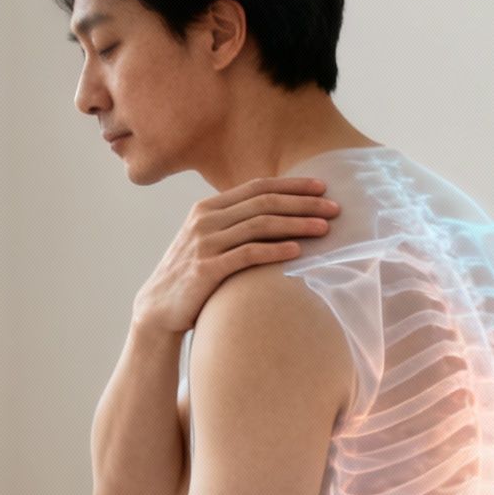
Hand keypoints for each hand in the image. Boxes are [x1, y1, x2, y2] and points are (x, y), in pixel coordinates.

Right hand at [131, 177, 339, 334]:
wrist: (158, 309)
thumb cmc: (193, 277)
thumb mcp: (210, 242)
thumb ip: (235, 226)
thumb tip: (277, 217)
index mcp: (207, 208)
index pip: (257, 187)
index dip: (292, 185)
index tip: (322, 187)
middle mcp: (205, 220)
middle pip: (264, 202)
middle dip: (303, 202)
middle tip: (334, 207)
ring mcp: (204, 243)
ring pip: (260, 224)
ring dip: (296, 224)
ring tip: (325, 228)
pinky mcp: (206, 268)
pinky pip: (248, 253)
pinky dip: (275, 250)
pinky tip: (298, 251)